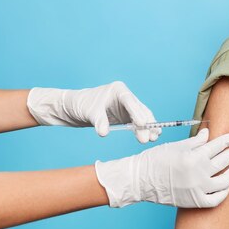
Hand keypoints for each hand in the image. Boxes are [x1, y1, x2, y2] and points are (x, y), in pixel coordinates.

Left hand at [27, 81, 159, 142]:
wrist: (75, 108)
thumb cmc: (81, 105)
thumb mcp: (89, 112)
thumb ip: (99, 121)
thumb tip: (104, 133)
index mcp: (118, 90)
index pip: (130, 101)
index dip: (137, 112)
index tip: (142, 124)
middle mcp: (126, 97)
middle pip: (139, 110)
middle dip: (145, 124)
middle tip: (148, 137)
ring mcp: (127, 107)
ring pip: (141, 116)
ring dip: (148, 127)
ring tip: (154, 138)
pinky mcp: (126, 116)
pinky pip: (138, 123)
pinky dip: (143, 129)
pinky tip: (151, 136)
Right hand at [94, 128, 228, 207]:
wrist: (140, 181)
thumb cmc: (156, 160)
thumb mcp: (176, 146)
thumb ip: (196, 141)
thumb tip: (209, 132)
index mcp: (193, 157)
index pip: (217, 146)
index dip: (228, 141)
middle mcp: (198, 173)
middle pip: (224, 161)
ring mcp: (197, 189)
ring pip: (225, 181)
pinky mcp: (194, 201)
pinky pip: (215, 199)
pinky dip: (223, 193)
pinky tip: (227, 186)